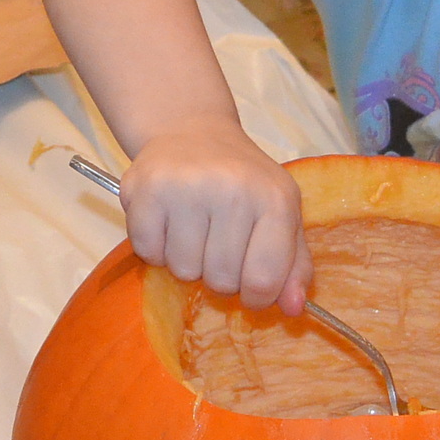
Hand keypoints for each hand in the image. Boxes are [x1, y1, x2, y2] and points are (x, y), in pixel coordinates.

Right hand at [121, 121, 310, 316]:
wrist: (191, 130)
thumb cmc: (241, 181)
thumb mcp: (281, 214)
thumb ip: (294, 265)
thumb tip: (294, 309)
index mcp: (275, 198)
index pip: (264, 280)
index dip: (256, 296)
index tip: (249, 283)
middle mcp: (232, 189)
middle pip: (221, 281)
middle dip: (218, 274)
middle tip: (216, 242)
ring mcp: (186, 187)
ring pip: (183, 271)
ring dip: (186, 261)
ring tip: (191, 228)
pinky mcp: (145, 189)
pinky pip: (148, 253)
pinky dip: (155, 248)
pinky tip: (167, 221)